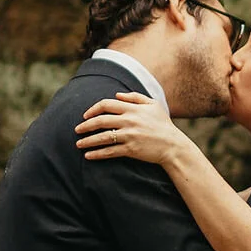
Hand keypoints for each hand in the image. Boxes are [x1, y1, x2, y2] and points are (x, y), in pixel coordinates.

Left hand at [75, 94, 189, 168]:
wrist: (173, 146)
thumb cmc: (163, 125)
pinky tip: (88, 156)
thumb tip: (117, 94)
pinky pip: (110, 152)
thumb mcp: (153, 105)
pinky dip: (97, 154)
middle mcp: (129, 121)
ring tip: (78, 144)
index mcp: (133, 109)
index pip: (106, 104)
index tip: (85, 116)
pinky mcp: (131, 150)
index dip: (93, 109)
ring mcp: (129, 136)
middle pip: (100, 121)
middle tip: (77, 130)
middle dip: (85, 126)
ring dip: (87, 141)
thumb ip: (135, 97)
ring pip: (102, 137)